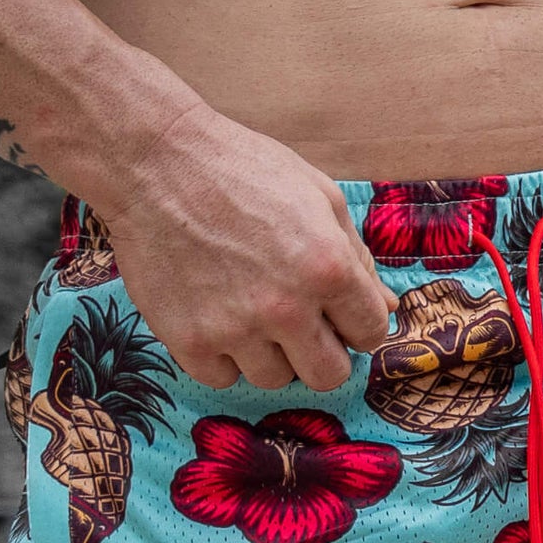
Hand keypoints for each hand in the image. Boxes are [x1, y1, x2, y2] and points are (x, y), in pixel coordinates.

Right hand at [96, 103, 394, 390]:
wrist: (154, 162)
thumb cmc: (242, 170)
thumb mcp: (318, 196)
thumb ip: (357, 258)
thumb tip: (388, 308)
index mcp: (328, 268)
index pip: (371, 334)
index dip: (357, 323)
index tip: (337, 312)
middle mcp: (285, 307)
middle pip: (329, 376)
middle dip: (322, 353)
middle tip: (299, 323)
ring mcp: (234, 329)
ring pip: (274, 379)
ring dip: (269, 353)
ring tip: (248, 308)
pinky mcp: (189, 341)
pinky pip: (222, 378)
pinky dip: (222, 356)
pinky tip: (215, 316)